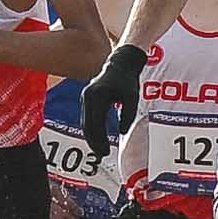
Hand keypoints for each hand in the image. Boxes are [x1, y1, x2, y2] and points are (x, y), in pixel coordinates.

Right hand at [79, 42, 146, 158]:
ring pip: (85, 123)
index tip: (106, 152)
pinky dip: (91, 130)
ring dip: (91, 138)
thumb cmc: (128, 80)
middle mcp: (88, 96)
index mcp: (98, 96)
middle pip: (87, 125)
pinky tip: (98, 140)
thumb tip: (122, 132)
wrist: (120, 63)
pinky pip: (86, 118)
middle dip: (94, 142)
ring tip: (100, 150)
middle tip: (102, 155)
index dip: (100, 140)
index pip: (96, 123)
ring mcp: (85, 97)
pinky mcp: (86, 99)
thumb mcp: (132, 97)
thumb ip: (128, 114)